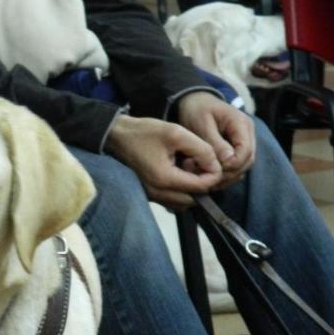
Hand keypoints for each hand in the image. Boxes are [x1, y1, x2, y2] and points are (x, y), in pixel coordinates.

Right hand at [104, 115, 223, 208]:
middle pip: (195, 199)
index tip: (211, 158)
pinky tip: (181, 173)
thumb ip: (201, 149)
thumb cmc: (143, 132)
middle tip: (201, 163)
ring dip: (194, 188)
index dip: (213, 173)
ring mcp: (153, 196)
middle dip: (204, 182)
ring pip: (185, 202)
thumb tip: (216, 164)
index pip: (201, 187)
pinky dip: (183, 191)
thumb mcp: (176, 133)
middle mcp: (158, 193)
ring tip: (191, 168)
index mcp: (164, 179)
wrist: (117, 136)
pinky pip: (174, 200)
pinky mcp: (151, 194)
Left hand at [176, 92, 255, 188]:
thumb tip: (228, 162)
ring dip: (225, 176)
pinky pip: (235, 166)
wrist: (194, 102)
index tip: (213, 170)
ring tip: (203, 175)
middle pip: (247, 161)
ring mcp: (243, 141)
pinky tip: (207, 175)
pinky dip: (223, 174)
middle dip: (228, 173)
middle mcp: (247, 133)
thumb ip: (216, 143)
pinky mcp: (236, 149)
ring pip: (242, 166)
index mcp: (241, 123)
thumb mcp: (202, 124)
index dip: (232, 164)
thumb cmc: (196, 110)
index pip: (246, 150)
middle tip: (206, 177)